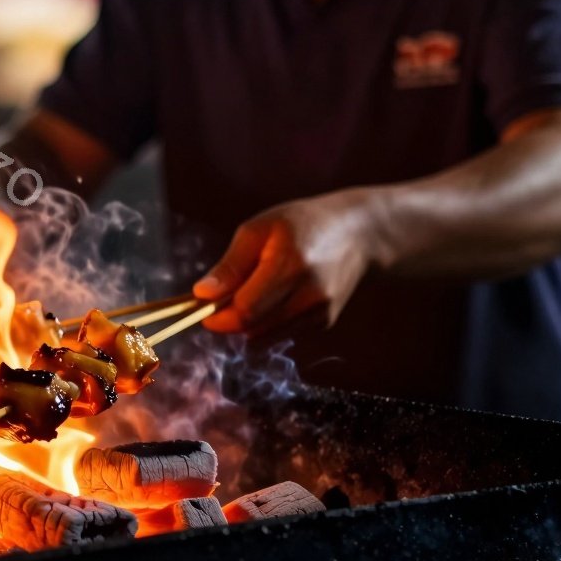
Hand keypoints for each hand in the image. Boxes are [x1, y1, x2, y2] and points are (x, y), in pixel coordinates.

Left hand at [192, 189, 378, 337]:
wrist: (359, 234)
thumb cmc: (303, 224)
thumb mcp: (260, 230)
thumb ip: (230, 265)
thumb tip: (201, 295)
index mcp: (290, 265)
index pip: (245, 310)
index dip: (218, 316)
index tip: (201, 309)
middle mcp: (310, 295)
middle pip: (253, 327)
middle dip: (228, 320)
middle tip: (218, 301)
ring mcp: (321, 312)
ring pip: (265, 336)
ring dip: (247, 323)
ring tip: (248, 291)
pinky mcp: (324, 322)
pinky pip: (282, 333)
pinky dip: (267, 322)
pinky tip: (274, 295)